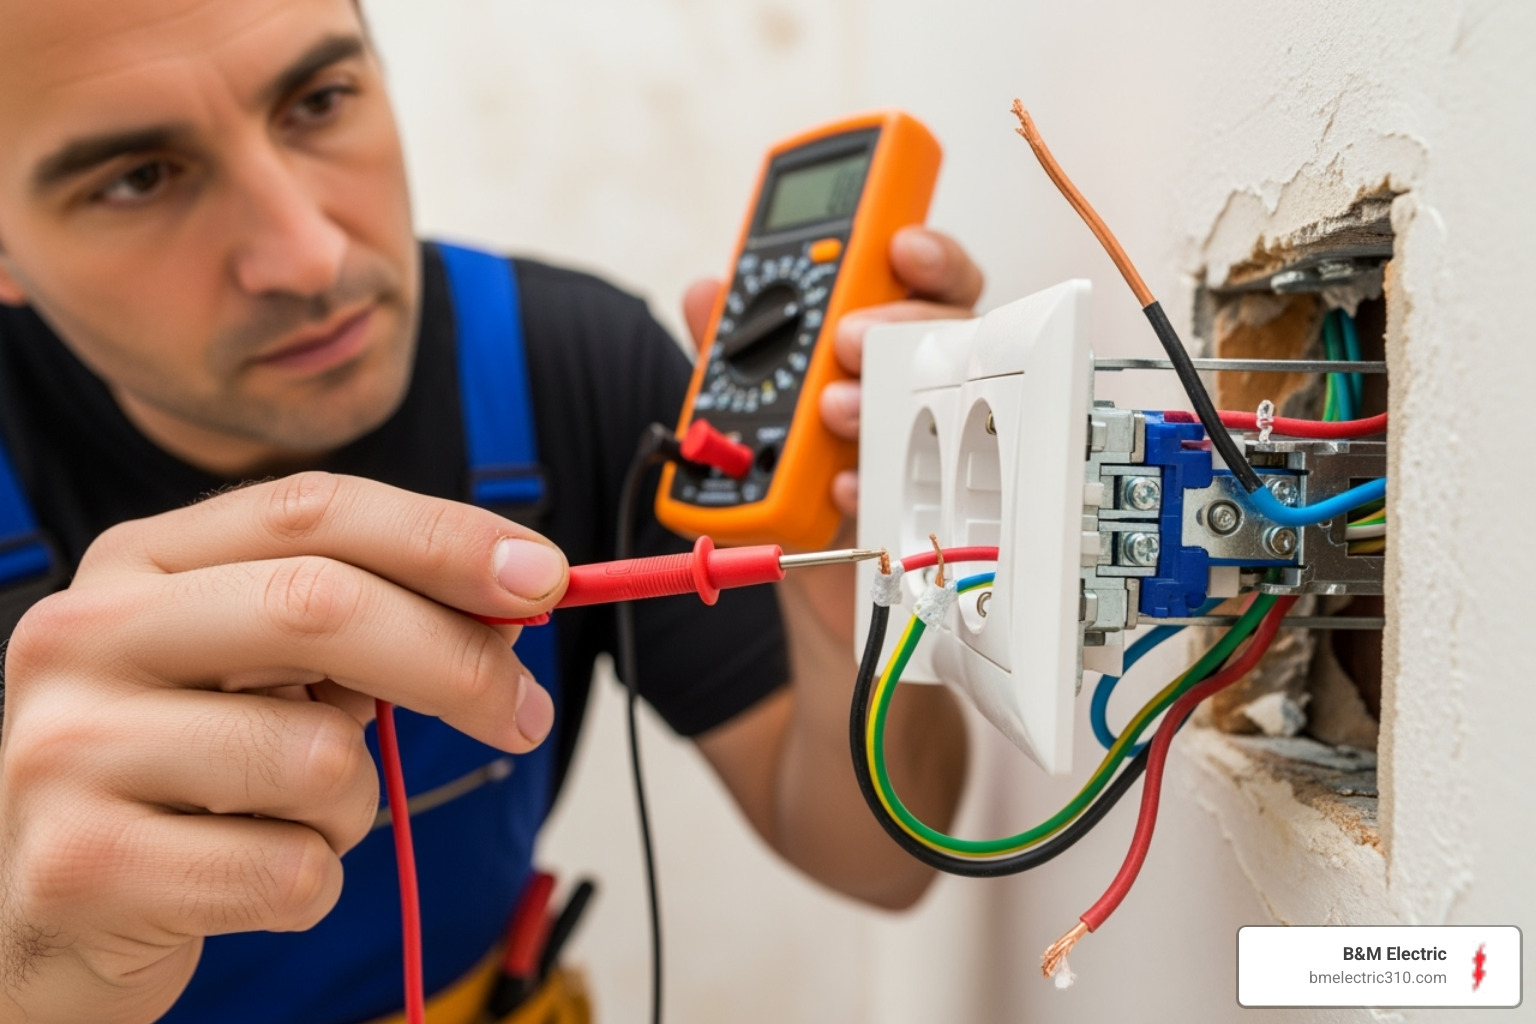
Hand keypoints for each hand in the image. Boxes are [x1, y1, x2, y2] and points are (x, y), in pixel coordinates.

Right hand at [0, 473, 566, 1023]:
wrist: (47, 911)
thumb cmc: (182, 775)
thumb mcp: (260, 672)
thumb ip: (363, 620)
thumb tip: (517, 597)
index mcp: (139, 564)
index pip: (314, 511)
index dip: (445, 538)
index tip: (546, 578)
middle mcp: (84, 635)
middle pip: (320, 607)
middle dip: (455, 661)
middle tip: (524, 712)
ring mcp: (67, 748)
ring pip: (318, 759)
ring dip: (354, 805)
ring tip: (291, 817)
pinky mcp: (83, 865)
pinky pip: (290, 870)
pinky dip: (310, 882)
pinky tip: (245, 875)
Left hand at [683, 226, 984, 516]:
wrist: (786, 533)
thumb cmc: (787, 446)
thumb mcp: (748, 383)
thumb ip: (730, 339)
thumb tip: (706, 292)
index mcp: (884, 325)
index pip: (924, 276)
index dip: (923, 254)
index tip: (901, 247)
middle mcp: (910, 373)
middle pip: (941, 332)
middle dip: (895, 325)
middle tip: (849, 338)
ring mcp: (915, 433)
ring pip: (930, 404)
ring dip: (876, 401)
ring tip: (833, 409)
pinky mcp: (904, 495)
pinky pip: (906, 484)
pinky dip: (866, 480)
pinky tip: (838, 480)